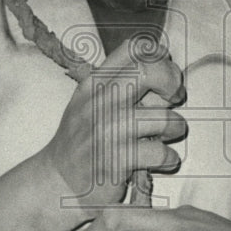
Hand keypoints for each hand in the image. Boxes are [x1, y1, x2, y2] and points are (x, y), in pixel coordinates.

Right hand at [40, 40, 186, 206]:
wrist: (56, 182)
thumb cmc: (83, 142)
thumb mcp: (91, 103)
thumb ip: (123, 86)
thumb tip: (166, 71)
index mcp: (94, 83)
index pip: (133, 48)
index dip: (159, 57)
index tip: (164, 76)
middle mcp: (99, 102)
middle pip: (149, 71)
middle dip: (172, 82)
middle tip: (173, 99)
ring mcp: (106, 131)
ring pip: (164, 117)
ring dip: (175, 127)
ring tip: (165, 136)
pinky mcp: (115, 161)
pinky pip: (161, 152)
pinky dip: (169, 159)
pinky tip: (161, 161)